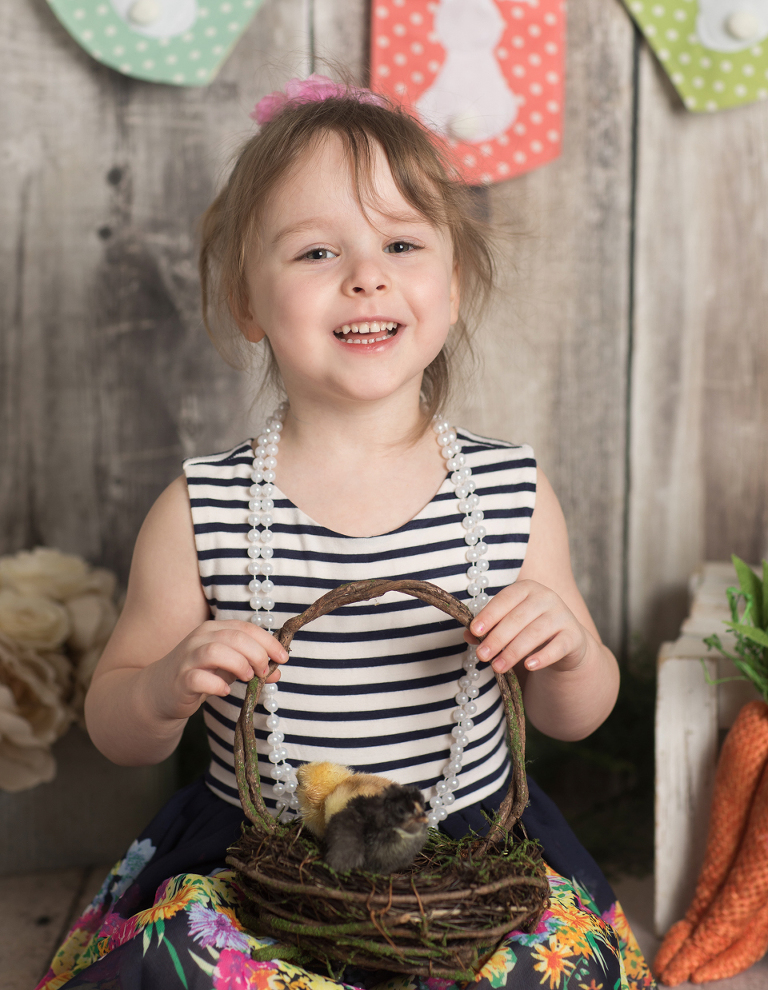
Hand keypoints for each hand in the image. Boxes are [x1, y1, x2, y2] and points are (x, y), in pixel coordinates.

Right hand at [146, 620, 287, 721]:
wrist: (160, 691)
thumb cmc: (200, 673)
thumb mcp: (229, 666)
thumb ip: (252, 664)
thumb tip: (277, 671)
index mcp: (214, 629)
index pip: (246, 628)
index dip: (268, 642)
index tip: (283, 658)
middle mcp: (199, 638)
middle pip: (234, 637)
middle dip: (257, 654)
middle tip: (264, 671)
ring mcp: (187, 658)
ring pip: (216, 651)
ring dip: (239, 664)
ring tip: (248, 678)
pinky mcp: (179, 680)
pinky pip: (198, 679)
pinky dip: (216, 685)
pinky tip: (226, 691)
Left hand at [466, 580, 588, 674]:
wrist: (565, 641)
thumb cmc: (529, 628)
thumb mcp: (509, 626)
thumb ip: (489, 628)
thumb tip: (467, 635)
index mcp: (526, 589)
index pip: (506, 599)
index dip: (490, 614)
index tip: (474, 630)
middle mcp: (546, 597)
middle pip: (518, 618)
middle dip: (498, 638)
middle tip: (482, 655)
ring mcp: (562, 615)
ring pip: (535, 633)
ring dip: (514, 651)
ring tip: (497, 666)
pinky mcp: (574, 636)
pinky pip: (557, 647)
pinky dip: (542, 657)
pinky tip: (529, 666)